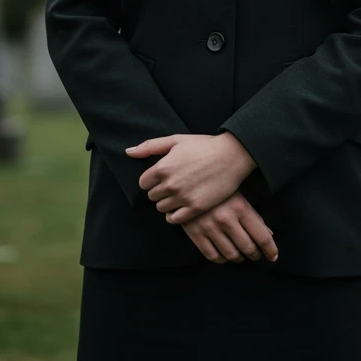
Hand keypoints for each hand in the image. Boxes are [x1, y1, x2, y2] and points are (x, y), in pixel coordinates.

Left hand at [126, 132, 255, 223]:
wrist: (232, 156)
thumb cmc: (204, 146)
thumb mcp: (176, 140)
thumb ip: (150, 146)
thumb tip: (128, 152)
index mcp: (163, 167)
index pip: (143, 183)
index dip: (152, 180)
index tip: (164, 176)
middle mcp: (170, 184)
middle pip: (152, 197)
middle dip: (160, 191)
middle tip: (175, 184)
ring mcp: (182, 198)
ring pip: (162, 208)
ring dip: (168, 203)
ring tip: (181, 193)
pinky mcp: (195, 209)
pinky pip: (174, 220)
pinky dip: (175, 215)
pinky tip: (183, 205)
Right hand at [180, 191, 278, 264]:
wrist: (187, 182)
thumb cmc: (219, 189)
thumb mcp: (239, 196)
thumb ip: (254, 216)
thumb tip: (269, 235)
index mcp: (240, 207)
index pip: (262, 236)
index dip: (270, 250)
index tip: (273, 256)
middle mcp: (226, 219)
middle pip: (248, 248)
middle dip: (255, 255)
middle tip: (256, 254)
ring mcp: (209, 227)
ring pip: (231, 255)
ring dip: (239, 257)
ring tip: (241, 254)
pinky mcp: (195, 233)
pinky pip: (213, 256)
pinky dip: (222, 259)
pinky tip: (225, 253)